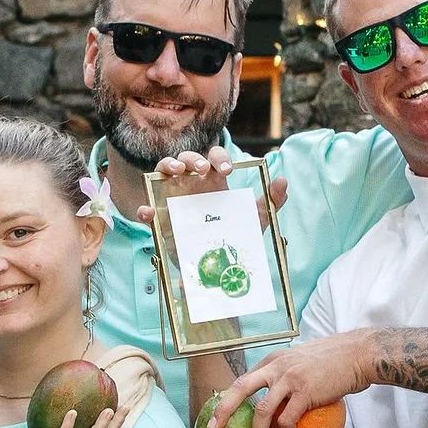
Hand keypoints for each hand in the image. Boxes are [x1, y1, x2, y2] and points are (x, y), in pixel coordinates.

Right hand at [136, 147, 288, 225]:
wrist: (221, 270)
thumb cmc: (235, 236)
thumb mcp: (257, 220)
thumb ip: (271, 201)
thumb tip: (282, 181)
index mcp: (214, 181)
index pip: (213, 157)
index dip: (218, 157)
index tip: (226, 170)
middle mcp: (192, 185)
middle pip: (186, 159)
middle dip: (191, 157)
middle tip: (201, 168)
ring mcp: (174, 200)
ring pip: (163, 172)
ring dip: (167, 165)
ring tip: (177, 171)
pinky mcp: (162, 222)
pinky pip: (148, 210)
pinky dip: (145, 209)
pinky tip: (148, 212)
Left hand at [205, 332, 372, 427]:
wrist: (357, 355)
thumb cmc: (334, 362)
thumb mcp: (303, 361)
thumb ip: (287, 376)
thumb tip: (279, 400)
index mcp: (273, 359)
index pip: (244, 380)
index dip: (229, 398)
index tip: (220, 416)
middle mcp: (276, 366)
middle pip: (241, 388)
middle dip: (223, 410)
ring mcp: (290, 379)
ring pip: (262, 411)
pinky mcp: (305, 392)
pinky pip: (287, 421)